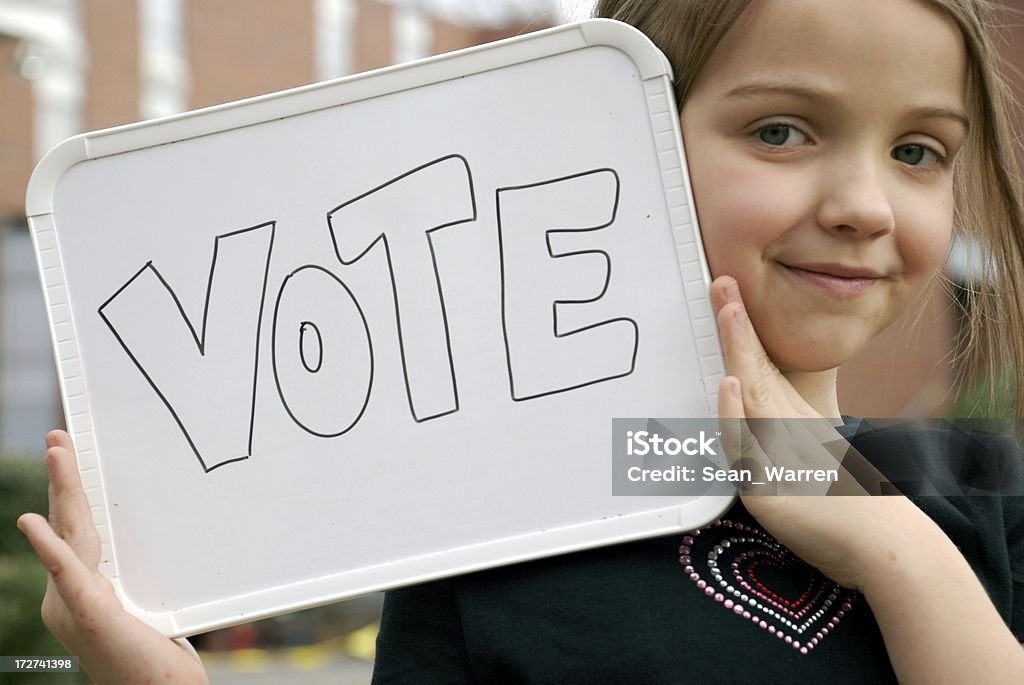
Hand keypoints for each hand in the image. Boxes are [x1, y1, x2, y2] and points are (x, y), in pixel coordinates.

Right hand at [16, 430, 207, 684]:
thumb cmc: (155, 660)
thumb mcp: (143, 608)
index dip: (69, 492)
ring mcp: (72, 606)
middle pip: (68, 525)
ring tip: (56, 453)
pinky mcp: (88, 615)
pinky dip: (48, 548)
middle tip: (58, 436)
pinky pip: (66, 575)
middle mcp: (68, 595)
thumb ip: (133, 579)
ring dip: (61, 492)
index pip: (75, 529)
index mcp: (84, 588)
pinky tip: (29, 523)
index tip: (68, 453)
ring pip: (68, 537)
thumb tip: (156, 540)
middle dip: (61, 478)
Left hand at [710, 276, 939, 589]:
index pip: (762, 366)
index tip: (729, 290)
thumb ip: (784, 425)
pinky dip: (736, 413)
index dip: (743, 328)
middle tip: (722, 282)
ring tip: (729, 312)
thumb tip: (751, 397)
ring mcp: (780, 456)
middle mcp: (786, 431)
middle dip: (736, 325)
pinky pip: (746, 446)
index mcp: (793, 419)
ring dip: (739, 352)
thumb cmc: (843, 498)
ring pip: (751, 397)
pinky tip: (731, 385)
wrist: (882, 544)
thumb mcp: (811, 450)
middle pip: (756, 370)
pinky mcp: (770, 486)